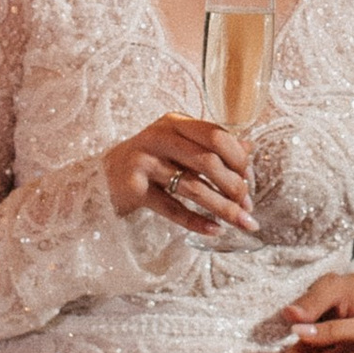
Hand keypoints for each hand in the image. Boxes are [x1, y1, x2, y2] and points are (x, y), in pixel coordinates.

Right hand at [104, 114, 256, 237]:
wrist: (103, 177)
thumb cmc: (150, 160)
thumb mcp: (179, 146)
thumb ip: (211, 145)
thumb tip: (249, 148)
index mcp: (175, 123)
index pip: (216, 135)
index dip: (238, 158)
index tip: (250, 179)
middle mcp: (159, 137)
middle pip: (208, 161)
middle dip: (234, 186)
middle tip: (248, 206)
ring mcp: (145, 162)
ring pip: (193, 187)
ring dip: (222, 207)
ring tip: (240, 222)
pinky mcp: (135, 189)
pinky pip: (172, 208)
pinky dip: (196, 221)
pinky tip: (214, 230)